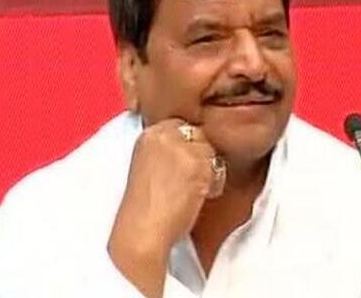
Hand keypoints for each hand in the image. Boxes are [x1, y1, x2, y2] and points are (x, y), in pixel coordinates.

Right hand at [108, 118, 220, 296]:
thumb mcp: (148, 167)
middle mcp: (163, 134)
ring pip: (210, 151)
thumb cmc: (144, 209)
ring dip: (207, 172)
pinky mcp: (196, 163)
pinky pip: (218, 169)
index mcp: (148, 134)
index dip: (187, 149)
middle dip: (198, 158)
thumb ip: (166, 151)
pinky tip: (194, 199)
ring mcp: (180, 147)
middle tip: (185, 184)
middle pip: (198, 136)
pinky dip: (212, 185)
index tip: (181, 170)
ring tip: (188, 193)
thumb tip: (193, 147)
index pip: (182, 128)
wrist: (141, 232)